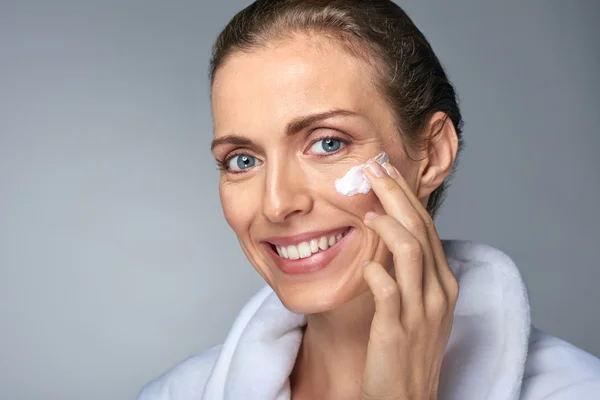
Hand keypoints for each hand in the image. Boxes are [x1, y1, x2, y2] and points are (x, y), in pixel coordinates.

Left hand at [360, 161, 458, 399]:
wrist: (407, 398)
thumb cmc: (408, 349)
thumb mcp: (419, 305)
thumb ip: (410, 271)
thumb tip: (391, 233)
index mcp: (443, 283)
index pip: (427, 228)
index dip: (406, 197)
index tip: (387, 173)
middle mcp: (438, 292)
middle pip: (421, 231)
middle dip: (397, 196)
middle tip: (375, 171)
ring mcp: (420, 311)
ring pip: (411, 252)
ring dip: (388, 226)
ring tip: (367, 212)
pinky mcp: (396, 331)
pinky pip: (388, 292)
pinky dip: (376, 272)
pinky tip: (365, 264)